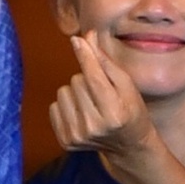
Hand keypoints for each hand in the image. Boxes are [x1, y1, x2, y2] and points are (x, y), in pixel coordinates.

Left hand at [48, 32, 155, 166]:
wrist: (128, 146)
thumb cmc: (131, 110)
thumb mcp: (127, 85)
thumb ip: (105, 61)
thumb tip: (87, 37)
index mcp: (114, 113)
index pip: (94, 78)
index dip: (85, 56)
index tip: (77, 40)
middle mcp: (94, 127)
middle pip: (77, 81)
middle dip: (87, 79)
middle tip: (101, 93)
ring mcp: (78, 136)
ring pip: (63, 92)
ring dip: (75, 92)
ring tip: (91, 104)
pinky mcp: (65, 141)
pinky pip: (54, 107)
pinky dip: (66, 106)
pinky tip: (82, 114)